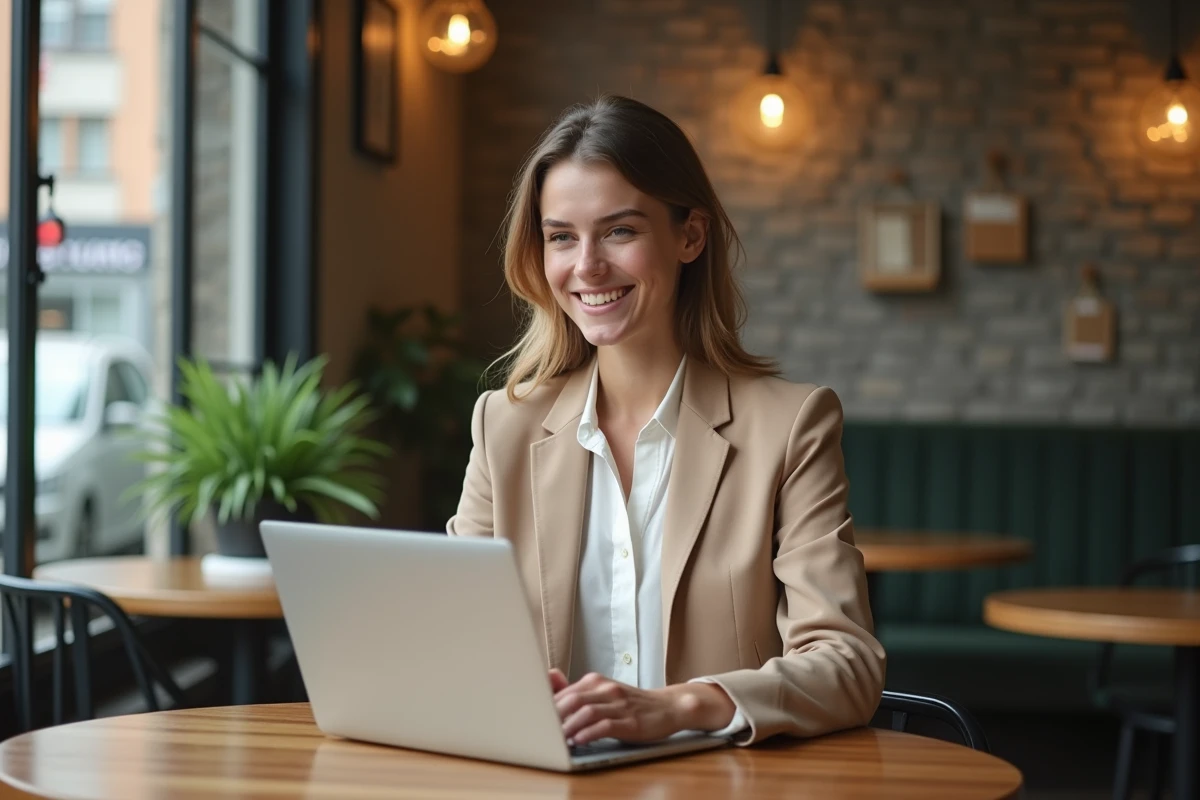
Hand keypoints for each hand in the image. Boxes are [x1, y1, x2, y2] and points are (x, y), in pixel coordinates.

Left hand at [547, 669, 735, 745]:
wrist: (667, 707)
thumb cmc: (631, 703)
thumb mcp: (604, 693)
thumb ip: (577, 691)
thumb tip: (548, 678)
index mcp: (596, 681)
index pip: (565, 692)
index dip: (548, 707)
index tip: (536, 719)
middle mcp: (606, 689)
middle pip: (572, 700)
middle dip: (555, 717)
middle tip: (542, 730)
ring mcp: (619, 705)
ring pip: (586, 712)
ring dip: (568, 727)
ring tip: (557, 738)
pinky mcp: (630, 722)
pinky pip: (605, 726)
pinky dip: (589, 733)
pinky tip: (579, 740)